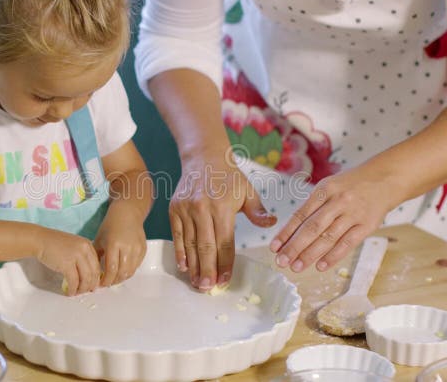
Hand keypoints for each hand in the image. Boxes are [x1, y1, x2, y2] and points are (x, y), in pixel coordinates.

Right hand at [36, 233, 100, 295]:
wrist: (40, 240)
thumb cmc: (54, 244)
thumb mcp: (74, 246)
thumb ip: (82, 256)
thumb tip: (87, 274)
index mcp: (87, 244)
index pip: (97, 264)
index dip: (96, 277)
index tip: (93, 284)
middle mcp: (84, 249)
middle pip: (94, 272)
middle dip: (91, 285)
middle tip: (88, 291)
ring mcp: (76, 256)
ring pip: (86, 278)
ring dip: (82, 288)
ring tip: (78, 292)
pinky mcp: (66, 264)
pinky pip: (74, 281)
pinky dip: (73, 289)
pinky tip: (70, 292)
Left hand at [94, 205, 146, 286]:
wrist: (127, 214)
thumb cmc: (110, 225)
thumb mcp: (99, 239)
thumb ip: (96, 256)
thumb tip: (93, 273)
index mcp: (114, 244)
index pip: (111, 269)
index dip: (106, 280)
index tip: (101, 284)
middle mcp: (127, 247)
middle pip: (122, 272)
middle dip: (114, 281)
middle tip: (107, 283)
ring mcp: (137, 248)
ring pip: (131, 271)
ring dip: (122, 278)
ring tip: (115, 279)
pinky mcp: (143, 249)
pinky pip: (137, 265)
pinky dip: (129, 271)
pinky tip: (122, 271)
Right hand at [170, 151, 276, 290]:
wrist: (203, 158)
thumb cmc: (229, 177)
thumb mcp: (247, 190)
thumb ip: (258, 210)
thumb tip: (272, 223)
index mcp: (222, 207)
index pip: (224, 242)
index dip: (225, 263)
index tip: (225, 280)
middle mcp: (202, 209)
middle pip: (205, 246)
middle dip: (207, 270)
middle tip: (208, 288)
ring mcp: (186, 210)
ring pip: (190, 244)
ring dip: (193, 266)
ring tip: (197, 283)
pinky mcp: (174, 210)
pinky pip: (178, 236)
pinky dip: (180, 252)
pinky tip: (184, 266)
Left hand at [269, 167, 400, 272]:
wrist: (385, 178)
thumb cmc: (351, 185)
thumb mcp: (330, 186)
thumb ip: (313, 206)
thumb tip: (291, 232)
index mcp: (324, 190)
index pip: (300, 215)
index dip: (286, 232)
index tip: (274, 247)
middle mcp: (338, 201)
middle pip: (312, 228)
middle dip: (294, 247)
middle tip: (281, 261)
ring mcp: (353, 214)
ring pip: (328, 238)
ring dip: (310, 254)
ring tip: (296, 267)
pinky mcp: (367, 225)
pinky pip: (348, 243)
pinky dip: (333, 256)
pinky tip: (320, 266)